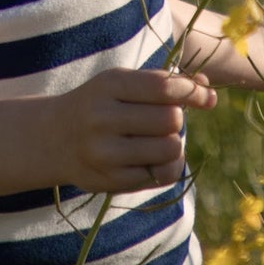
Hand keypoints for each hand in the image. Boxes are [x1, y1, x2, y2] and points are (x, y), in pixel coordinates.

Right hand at [58, 66, 216, 192]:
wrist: (54, 138)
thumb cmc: (101, 104)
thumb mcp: (124, 83)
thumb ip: (166, 83)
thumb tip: (209, 94)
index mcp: (109, 85)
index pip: (164, 88)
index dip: (192, 92)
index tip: (205, 97)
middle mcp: (103, 118)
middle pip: (171, 120)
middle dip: (176, 119)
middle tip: (163, 120)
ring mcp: (104, 152)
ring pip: (170, 149)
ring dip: (173, 143)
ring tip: (158, 139)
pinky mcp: (110, 181)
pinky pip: (162, 175)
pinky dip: (168, 166)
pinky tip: (154, 159)